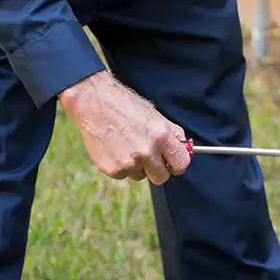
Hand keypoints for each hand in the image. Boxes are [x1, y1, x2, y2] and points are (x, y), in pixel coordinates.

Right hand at [58, 70, 190, 183]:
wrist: (94, 102)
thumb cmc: (126, 106)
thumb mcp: (155, 115)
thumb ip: (172, 133)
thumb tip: (185, 147)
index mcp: (161, 136)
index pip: (181, 164)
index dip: (177, 165)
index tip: (172, 163)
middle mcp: (146, 152)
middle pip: (161, 177)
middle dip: (158, 170)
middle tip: (149, 157)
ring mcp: (128, 162)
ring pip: (140, 176)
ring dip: (137, 167)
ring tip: (126, 146)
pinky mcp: (111, 169)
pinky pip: (123, 175)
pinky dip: (120, 166)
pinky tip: (115, 148)